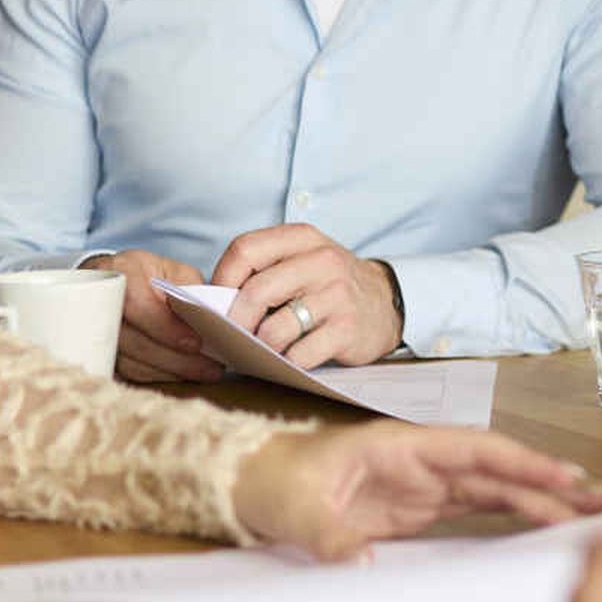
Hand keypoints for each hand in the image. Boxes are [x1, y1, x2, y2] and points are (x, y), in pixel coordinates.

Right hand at [99, 248, 221, 383]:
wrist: (112, 282)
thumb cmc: (149, 276)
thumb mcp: (174, 272)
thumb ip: (190, 292)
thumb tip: (211, 321)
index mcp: (121, 271)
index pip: (136, 303)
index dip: (164, 327)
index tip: (195, 343)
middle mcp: (100, 300)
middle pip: (133, 340)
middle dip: (175, 358)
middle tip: (210, 367)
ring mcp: (92, 329)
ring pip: (130, 362)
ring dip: (169, 371)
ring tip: (204, 372)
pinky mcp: (98, 352)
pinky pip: (127, 373)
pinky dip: (157, 375)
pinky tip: (181, 374)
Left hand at [212, 223, 404, 368]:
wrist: (386, 302)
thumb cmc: (329, 284)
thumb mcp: (302, 259)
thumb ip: (264, 268)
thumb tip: (215, 302)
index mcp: (303, 238)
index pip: (245, 250)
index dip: (221, 279)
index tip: (218, 301)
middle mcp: (322, 261)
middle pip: (256, 291)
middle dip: (236, 320)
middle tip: (234, 334)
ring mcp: (337, 296)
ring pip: (276, 329)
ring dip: (261, 346)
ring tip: (262, 348)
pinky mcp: (347, 330)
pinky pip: (300, 354)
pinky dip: (287, 362)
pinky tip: (289, 358)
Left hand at [233, 424, 601, 557]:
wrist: (254, 486)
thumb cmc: (275, 484)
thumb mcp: (296, 509)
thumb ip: (330, 535)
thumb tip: (364, 562)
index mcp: (400, 446)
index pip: (471, 449)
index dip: (518, 461)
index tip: (559, 475)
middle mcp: (422, 460)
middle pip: (495, 467)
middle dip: (545, 480)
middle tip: (596, 499)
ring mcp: (425, 484)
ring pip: (495, 487)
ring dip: (539, 498)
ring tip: (586, 511)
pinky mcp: (422, 507)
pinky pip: (478, 508)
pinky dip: (513, 513)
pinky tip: (544, 524)